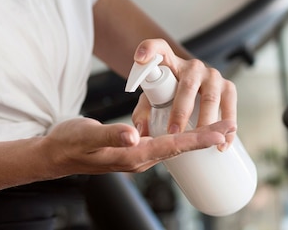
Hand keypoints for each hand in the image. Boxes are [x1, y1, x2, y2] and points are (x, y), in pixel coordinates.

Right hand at [41, 117, 235, 175]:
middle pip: (180, 148)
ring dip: (198, 138)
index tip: (219, 133)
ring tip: (219, 130)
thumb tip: (134, 135)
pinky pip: (166, 146)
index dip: (198, 139)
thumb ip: (109, 133)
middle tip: (231, 128)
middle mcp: (140, 158)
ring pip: (175, 147)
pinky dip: (182, 139)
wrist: (56, 154)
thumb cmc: (69, 143)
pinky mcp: (135, 150)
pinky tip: (191, 133)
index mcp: (132, 155)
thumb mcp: (86, 135)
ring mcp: (138, 156)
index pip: (173, 146)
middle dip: (207, 138)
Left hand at [130, 39, 236, 148]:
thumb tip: (141, 131)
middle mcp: (194, 66)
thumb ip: (143, 112)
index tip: (139, 59)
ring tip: (198, 140)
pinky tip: (222, 144)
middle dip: (180, 111)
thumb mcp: (153, 99)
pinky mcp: (228, 89)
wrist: (194, 91)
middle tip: (173, 131)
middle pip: (187, 85)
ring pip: (211, 98)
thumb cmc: (170, 94)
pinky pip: (230, 107)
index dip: (149, 50)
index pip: (159, 49)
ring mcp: (214, 76)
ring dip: (205, 121)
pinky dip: (226, 128)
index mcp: (171, 63)